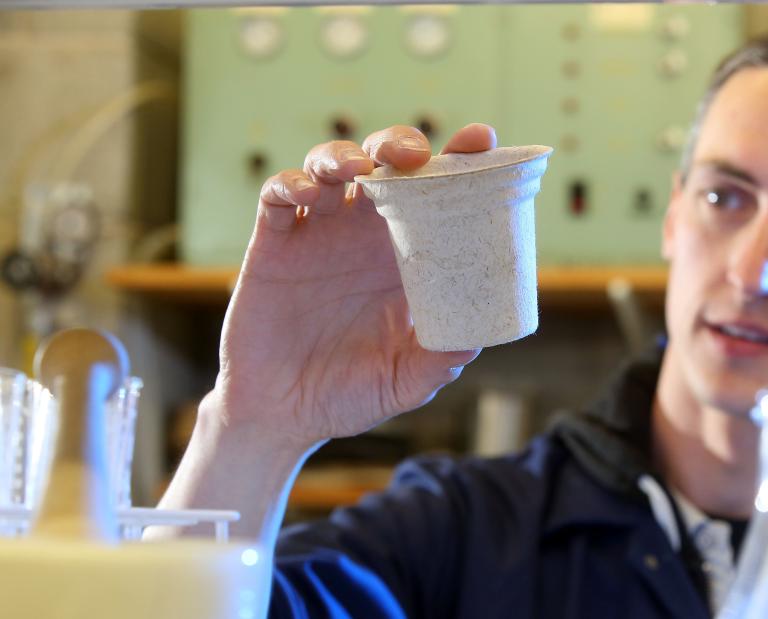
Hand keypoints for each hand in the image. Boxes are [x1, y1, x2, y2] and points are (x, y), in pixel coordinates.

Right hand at [206, 123, 496, 454]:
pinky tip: (306, 195)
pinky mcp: (274, 243)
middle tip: (413, 155)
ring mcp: (319, 233)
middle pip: (384, 163)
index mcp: (408, 255)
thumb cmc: (352, 393)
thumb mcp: (405, 381)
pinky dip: (290, 184)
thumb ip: (438, 359)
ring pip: (329, 165)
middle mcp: (365, 234)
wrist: (284, 415)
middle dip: (398, 144)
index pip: (438, 193)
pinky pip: (278, 196)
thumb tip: (475, 339)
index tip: (481, 139)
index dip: (459, 160)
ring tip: (357, 168)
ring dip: (342, 154)